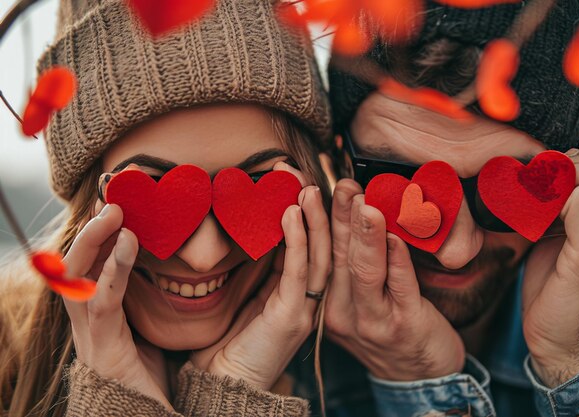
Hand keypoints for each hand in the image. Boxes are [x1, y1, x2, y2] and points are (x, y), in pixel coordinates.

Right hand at [62, 203, 171, 407]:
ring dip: (95, 240)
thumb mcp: (153, 325)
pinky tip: (126, 242)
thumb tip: (181, 264)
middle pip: (77, 265)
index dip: (100, 234)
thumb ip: (155, 296)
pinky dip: (112, 269)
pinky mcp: (101, 348)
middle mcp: (89, 319)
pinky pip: (102, 302)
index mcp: (102, 311)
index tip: (117, 202)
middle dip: (92, 229)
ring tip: (114, 211)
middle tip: (113, 198)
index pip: (93, 265)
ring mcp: (90, 334)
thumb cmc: (156, 371)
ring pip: (79, 277)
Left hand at [190, 163, 330, 389]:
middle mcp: (309, 297)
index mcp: (299, 291)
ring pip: (319, 255)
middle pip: (323, 246)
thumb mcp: (248, 293)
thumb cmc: (231, 340)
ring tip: (305, 187)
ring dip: (313, 219)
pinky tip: (291, 214)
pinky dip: (298, 241)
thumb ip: (259, 265)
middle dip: (317, 209)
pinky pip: (299, 272)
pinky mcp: (292, 316)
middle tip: (303, 175)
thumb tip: (253, 227)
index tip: (295, 182)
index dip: (308, 213)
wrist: (225, 382)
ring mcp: (304, 307)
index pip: (311, 246)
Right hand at [325, 179, 464, 380]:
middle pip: (337, 257)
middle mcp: (343, 313)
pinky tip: (395, 235)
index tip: (317, 189)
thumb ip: (355, 267)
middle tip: (342, 185)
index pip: (320, 256)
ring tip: (364, 202)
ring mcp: (373, 321)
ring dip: (365, 233)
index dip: (319, 221)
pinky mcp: (405, 324)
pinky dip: (396, 258)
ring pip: (364, 270)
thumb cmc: (391, 332)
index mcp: (328, 304)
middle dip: (339, 217)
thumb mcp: (361, 303)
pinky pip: (400, 286)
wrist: (420, 379)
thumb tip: (356, 218)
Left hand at [522, 149, 578, 387]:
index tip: (552, 168)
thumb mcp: (561, 247)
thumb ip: (562, 218)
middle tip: (540, 175)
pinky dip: (568, 202)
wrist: (559, 344)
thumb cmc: (556, 292)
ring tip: (537, 187)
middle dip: (574, 161)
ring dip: (567, 175)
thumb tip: (546, 186)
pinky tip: (547, 202)